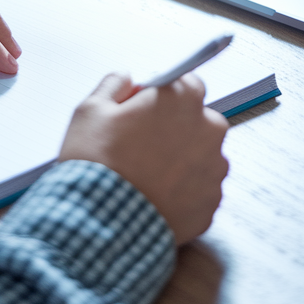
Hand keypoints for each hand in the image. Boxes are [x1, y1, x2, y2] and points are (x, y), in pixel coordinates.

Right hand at [58, 73, 228, 244]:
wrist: (99, 223)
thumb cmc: (95, 161)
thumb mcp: (90, 109)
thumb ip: (114, 84)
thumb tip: (127, 79)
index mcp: (183, 99)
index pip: (186, 83)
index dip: (162, 95)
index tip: (142, 110)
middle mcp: (209, 130)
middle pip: (198, 120)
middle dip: (175, 128)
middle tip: (140, 146)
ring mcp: (213, 170)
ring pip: (201, 157)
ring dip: (182, 161)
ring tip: (146, 176)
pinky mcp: (211, 204)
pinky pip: (199, 190)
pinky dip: (183, 192)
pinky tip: (154, 197)